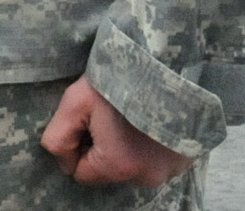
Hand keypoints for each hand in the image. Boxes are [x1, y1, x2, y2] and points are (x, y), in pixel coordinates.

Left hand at [41, 77, 195, 188]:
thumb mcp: (75, 103)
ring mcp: (171, 171)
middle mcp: (147, 178)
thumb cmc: (119, 81)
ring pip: (132, 167)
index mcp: (118, 167)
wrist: (168, 65)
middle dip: (103, 148)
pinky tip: (148, 121)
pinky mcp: (186, 161)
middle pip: (108, 171)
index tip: (88, 122)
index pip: (81, 173)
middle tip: (110, 116)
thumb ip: (58, 138)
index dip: (77, 147)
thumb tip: (63, 162)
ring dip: (127, 148)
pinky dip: (149, 146)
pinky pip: (156, 160)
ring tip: (131, 116)